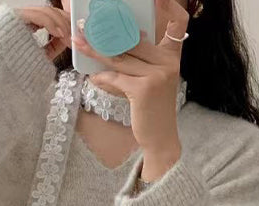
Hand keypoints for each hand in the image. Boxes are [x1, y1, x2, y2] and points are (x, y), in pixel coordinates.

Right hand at [16, 5, 72, 61]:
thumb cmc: (14, 68)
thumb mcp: (39, 56)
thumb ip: (52, 46)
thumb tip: (66, 39)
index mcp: (26, 26)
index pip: (49, 18)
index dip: (64, 24)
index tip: (73, 35)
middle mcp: (22, 18)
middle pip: (49, 12)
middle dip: (65, 22)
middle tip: (74, 35)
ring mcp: (18, 16)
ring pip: (46, 12)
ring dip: (61, 24)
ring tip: (68, 37)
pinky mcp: (15, 18)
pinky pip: (38, 16)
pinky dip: (51, 24)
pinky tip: (59, 33)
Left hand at [71, 0, 187, 167]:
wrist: (160, 139)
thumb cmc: (153, 109)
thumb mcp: (152, 80)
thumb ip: (141, 61)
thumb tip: (115, 44)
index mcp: (173, 57)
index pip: (179, 23)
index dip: (171, 5)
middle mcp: (168, 63)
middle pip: (134, 40)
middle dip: (107, 32)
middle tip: (86, 26)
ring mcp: (157, 75)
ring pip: (121, 57)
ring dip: (96, 52)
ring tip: (79, 44)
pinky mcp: (144, 89)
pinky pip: (117, 77)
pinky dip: (102, 77)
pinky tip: (93, 77)